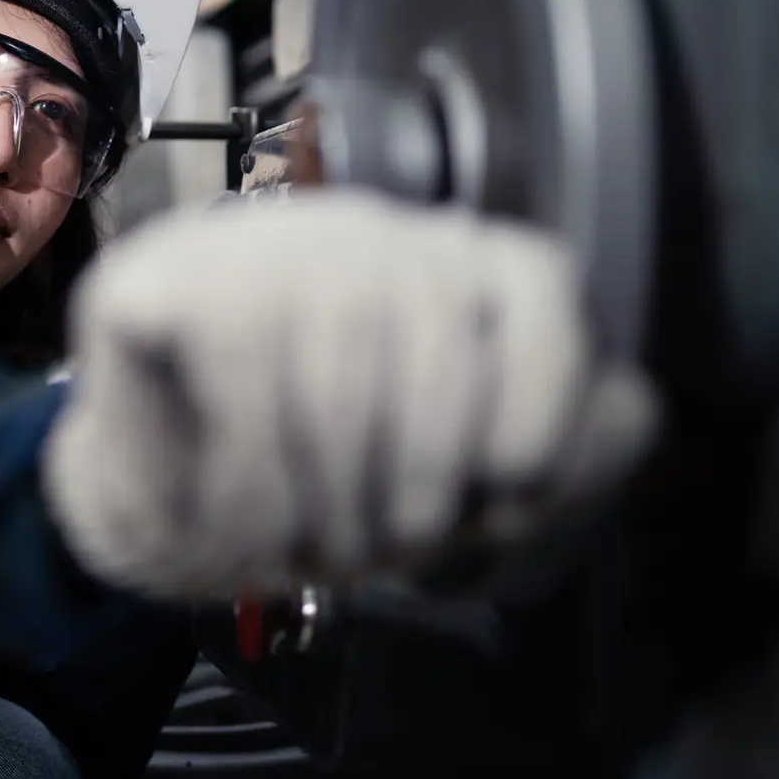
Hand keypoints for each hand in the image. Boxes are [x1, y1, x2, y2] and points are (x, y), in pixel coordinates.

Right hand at [40, 191, 657, 599]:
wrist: (157, 530)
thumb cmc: (313, 500)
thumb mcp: (455, 498)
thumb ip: (562, 454)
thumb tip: (631, 403)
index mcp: (434, 272)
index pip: (532, 274)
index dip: (541, 388)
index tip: (503, 485)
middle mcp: (349, 236)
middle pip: (432, 313)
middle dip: (413, 469)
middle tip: (373, 543)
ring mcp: (247, 248)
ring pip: (333, 334)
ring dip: (321, 484)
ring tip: (296, 539)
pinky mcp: (147, 282)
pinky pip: (231, 351)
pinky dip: (242, 467)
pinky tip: (229, 510)